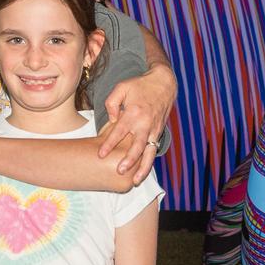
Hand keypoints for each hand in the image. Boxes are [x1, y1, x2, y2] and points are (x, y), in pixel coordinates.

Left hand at [99, 65, 176, 183]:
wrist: (163, 84)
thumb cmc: (139, 85)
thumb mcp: (121, 88)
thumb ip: (112, 103)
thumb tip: (111, 120)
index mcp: (134, 113)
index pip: (119, 132)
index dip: (109, 144)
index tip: (101, 154)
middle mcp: (145, 124)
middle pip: (137, 147)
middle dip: (129, 160)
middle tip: (120, 171)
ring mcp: (154, 130)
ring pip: (149, 153)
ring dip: (143, 168)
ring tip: (135, 180)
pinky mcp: (159, 132)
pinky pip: (153, 150)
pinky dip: (148, 162)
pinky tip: (142, 172)